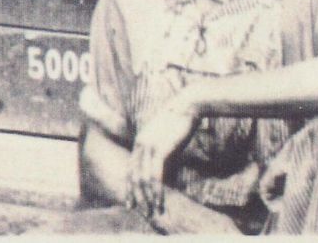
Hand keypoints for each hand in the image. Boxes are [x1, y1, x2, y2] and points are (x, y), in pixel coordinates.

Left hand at [127, 95, 198, 218]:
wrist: (187, 106)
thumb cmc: (179, 122)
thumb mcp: (165, 140)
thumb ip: (161, 155)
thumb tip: (163, 173)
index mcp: (139, 141)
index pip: (130, 169)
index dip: (130, 187)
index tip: (131, 203)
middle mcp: (140, 144)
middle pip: (133, 176)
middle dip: (137, 196)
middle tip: (142, 212)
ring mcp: (149, 147)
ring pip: (143, 179)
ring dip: (148, 197)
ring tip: (154, 211)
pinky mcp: (159, 150)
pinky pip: (155, 176)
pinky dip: (157, 191)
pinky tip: (160, 201)